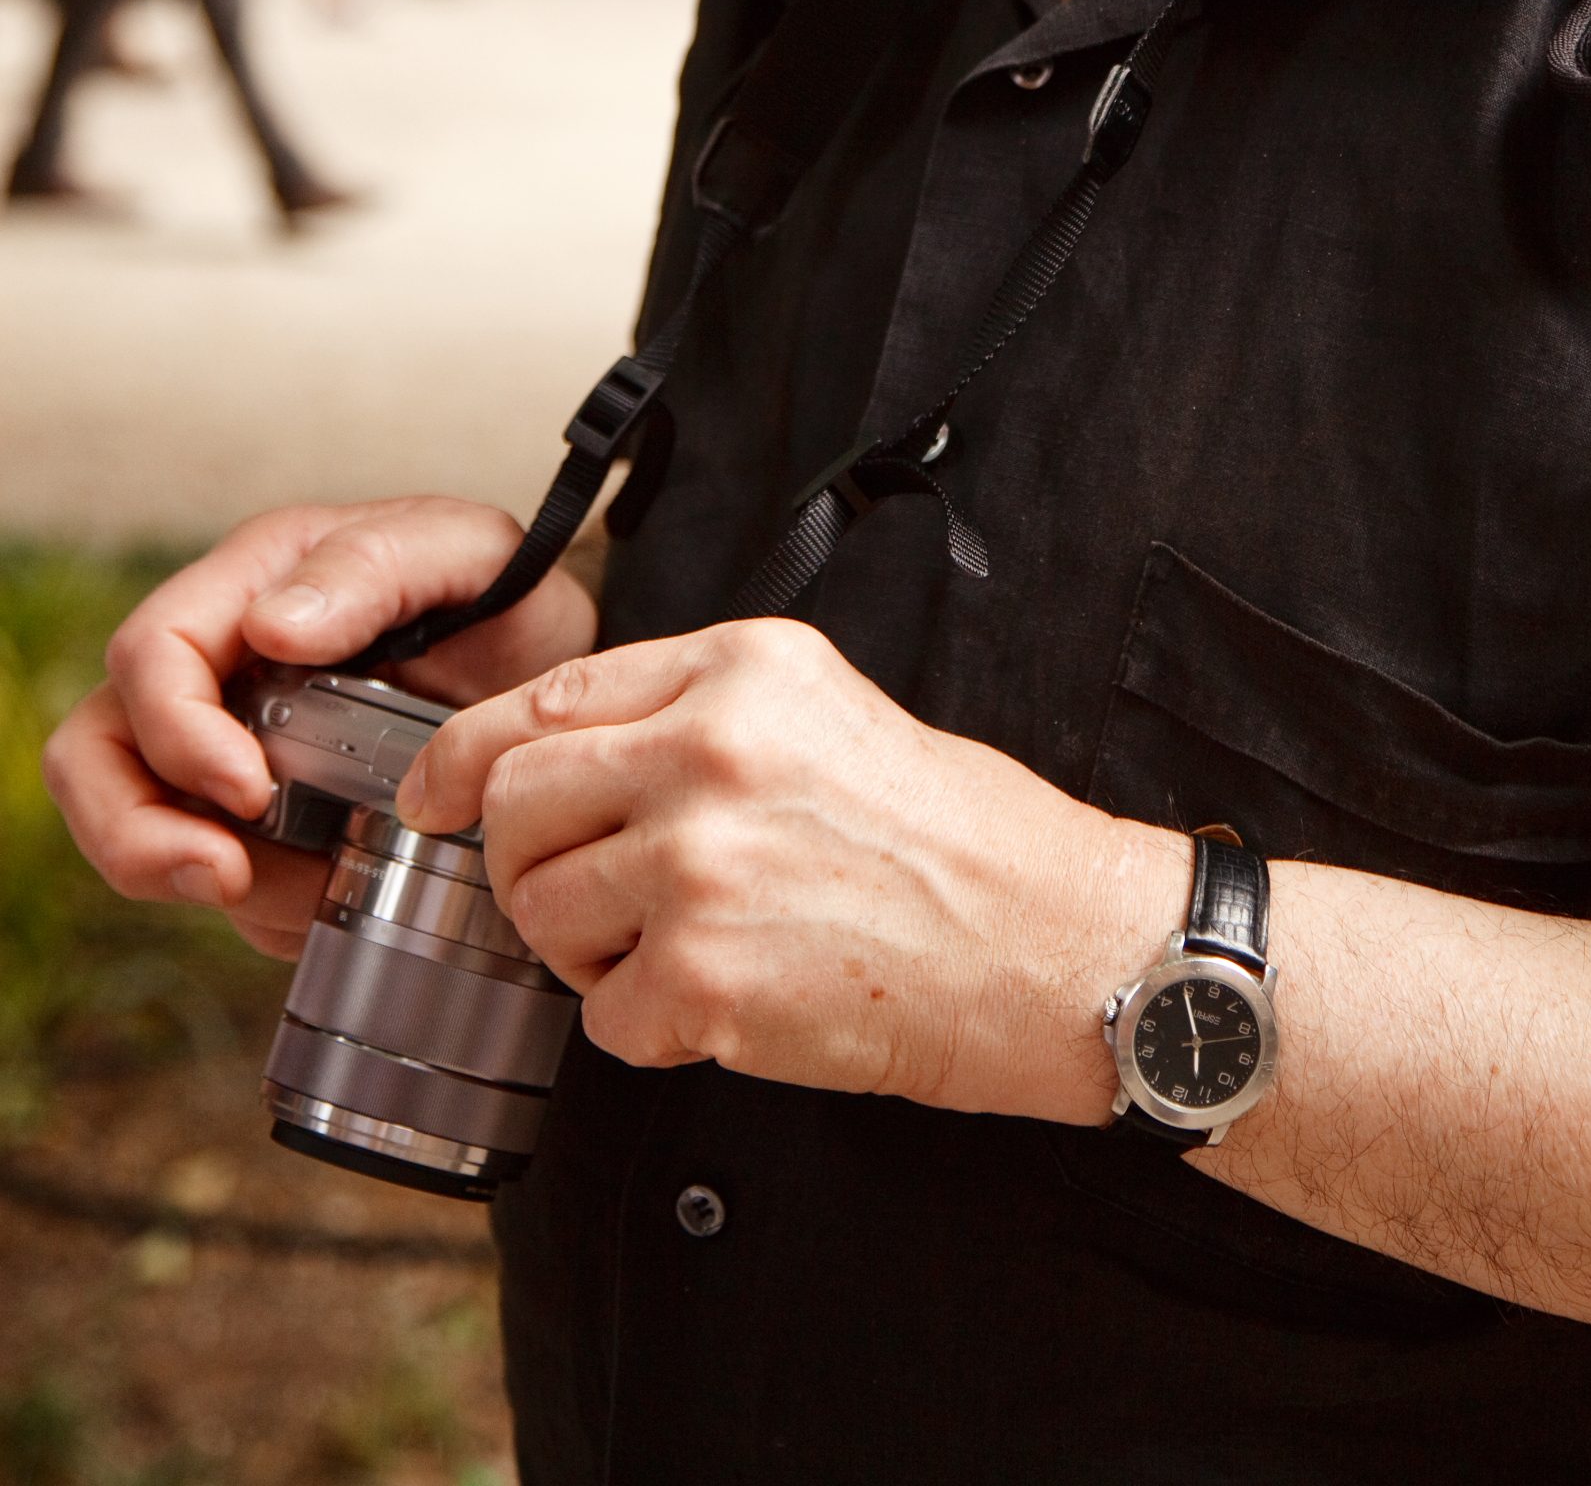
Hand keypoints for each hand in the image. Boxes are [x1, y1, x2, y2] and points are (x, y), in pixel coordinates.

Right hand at [42, 499, 597, 958]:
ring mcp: (227, 745)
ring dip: (202, 881)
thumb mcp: (463, 553)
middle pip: (98, 752)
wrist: (554, 667)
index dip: (177, 732)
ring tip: (307, 889)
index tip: (251, 789)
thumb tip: (270, 627)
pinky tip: (332, 893)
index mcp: (250, 584)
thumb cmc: (505, 592)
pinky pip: (217, 879)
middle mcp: (218, 665)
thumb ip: (371, 568)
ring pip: (137, 827)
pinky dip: (260, 906)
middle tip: (226, 877)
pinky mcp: (257, 819)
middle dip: (135, 833)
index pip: (149, 655)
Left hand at [400, 619, 1187, 1120]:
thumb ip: (687, 710)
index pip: (539, 698)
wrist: (1048, 940)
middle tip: (596, 898)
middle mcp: (707, 750)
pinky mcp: (705, 977)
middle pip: (514, 804)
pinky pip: (600, 1016)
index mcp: (737, 668)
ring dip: (593, 951)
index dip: (463, 757)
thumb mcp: (819, 709)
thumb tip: (545, 749)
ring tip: (693, 948)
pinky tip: (733, 1003)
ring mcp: (701, 865)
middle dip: (531, 863)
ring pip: (541, 912)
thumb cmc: (947, 834)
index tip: (435, 795)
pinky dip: (651, 1028)